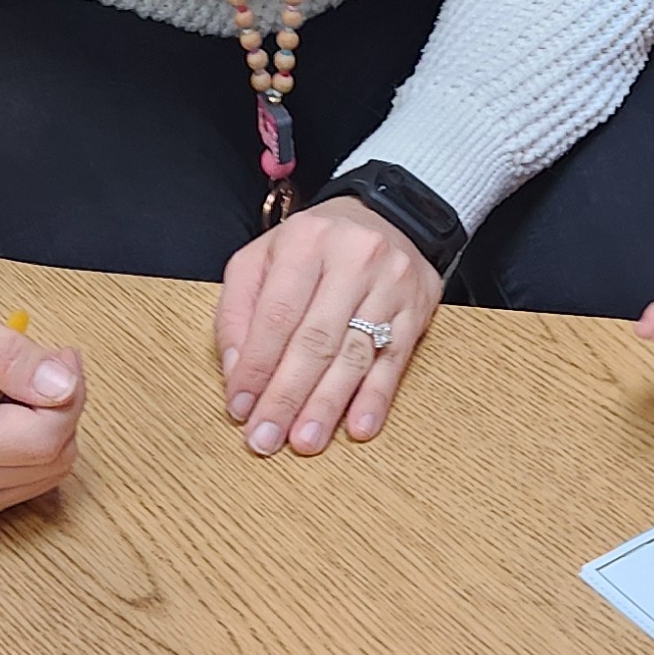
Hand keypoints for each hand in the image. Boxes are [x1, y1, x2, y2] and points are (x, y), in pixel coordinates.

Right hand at [0, 286, 84, 526]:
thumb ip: (8, 353)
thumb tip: (63, 386)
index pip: (42, 439)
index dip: (67, 392)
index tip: (58, 356)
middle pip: (53, 457)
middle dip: (59, 406)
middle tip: (35, 368)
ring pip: (53, 470)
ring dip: (49, 424)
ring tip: (11, 393)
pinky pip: (39, 480)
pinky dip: (36, 445)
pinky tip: (8, 419)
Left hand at [217, 199, 441, 455]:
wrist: (389, 214)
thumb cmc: (314, 246)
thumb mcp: (263, 259)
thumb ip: (238, 311)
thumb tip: (235, 374)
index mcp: (305, 241)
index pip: (277, 314)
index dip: (256, 366)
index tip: (239, 408)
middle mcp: (353, 258)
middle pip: (316, 339)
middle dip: (288, 395)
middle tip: (267, 439)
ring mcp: (390, 283)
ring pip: (355, 353)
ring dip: (328, 404)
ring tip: (306, 441)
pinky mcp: (418, 307)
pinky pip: (396, 359)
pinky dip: (377, 396)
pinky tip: (360, 426)